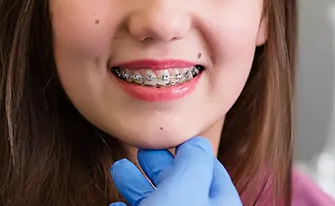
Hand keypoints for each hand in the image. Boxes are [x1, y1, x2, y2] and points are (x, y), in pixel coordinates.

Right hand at [109, 137, 241, 205]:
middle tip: (141, 149)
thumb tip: (195, 142)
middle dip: (157, 164)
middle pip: (180, 184)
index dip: (187, 148)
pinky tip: (115, 202)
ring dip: (135, 183)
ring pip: (157, 201)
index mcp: (219, 203)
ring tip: (119, 169)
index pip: (209, 168)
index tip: (166, 135)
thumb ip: (194, 159)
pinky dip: (127, 205)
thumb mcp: (188, 184)